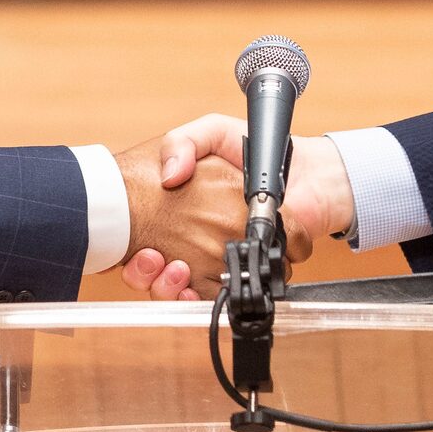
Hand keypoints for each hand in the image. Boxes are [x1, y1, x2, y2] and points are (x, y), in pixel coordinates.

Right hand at [116, 113, 350, 298]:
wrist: (301, 171)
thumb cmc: (255, 150)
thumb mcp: (211, 133)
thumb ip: (184, 143)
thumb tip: (171, 175)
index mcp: (181, 207)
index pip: (140, 232)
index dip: (131, 241)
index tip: (133, 238)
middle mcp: (191, 236)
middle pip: (153, 267)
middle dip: (148, 269)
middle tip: (153, 255)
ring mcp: (210, 258)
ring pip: (173, 287)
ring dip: (166, 284)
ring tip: (173, 268)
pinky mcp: (232, 274)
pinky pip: (204, 298)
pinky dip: (190, 298)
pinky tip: (187, 287)